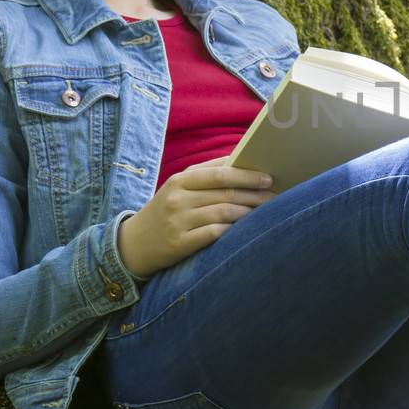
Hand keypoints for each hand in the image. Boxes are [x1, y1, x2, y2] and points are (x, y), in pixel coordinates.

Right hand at [116, 159, 276, 278]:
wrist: (132, 244)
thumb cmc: (166, 211)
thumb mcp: (179, 188)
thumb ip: (207, 175)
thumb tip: (243, 164)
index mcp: (180, 180)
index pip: (219, 173)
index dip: (247, 174)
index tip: (268, 177)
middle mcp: (178, 198)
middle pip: (226, 193)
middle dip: (255, 194)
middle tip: (276, 196)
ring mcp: (178, 221)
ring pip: (224, 212)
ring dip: (249, 212)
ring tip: (267, 213)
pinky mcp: (179, 243)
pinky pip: (214, 234)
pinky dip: (233, 230)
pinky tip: (247, 230)